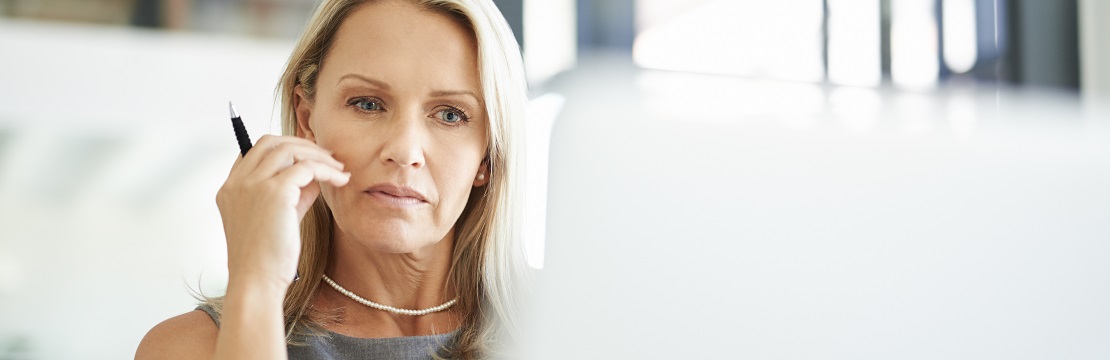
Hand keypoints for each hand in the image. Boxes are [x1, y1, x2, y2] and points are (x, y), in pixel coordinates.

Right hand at [216, 135, 348, 288]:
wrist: (257, 281)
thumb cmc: (268, 258)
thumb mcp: (279, 218)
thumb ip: (294, 193)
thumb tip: (316, 174)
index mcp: (230, 189)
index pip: (254, 151)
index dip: (283, 148)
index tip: (308, 157)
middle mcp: (237, 183)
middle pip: (271, 142)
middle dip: (302, 144)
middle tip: (328, 157)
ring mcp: (253, 185)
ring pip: (289, 149)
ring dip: (318, 155)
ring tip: (338, 170)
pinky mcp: (274, 192)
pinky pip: (307, 167)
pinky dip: (327, 170)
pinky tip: (340, 180)